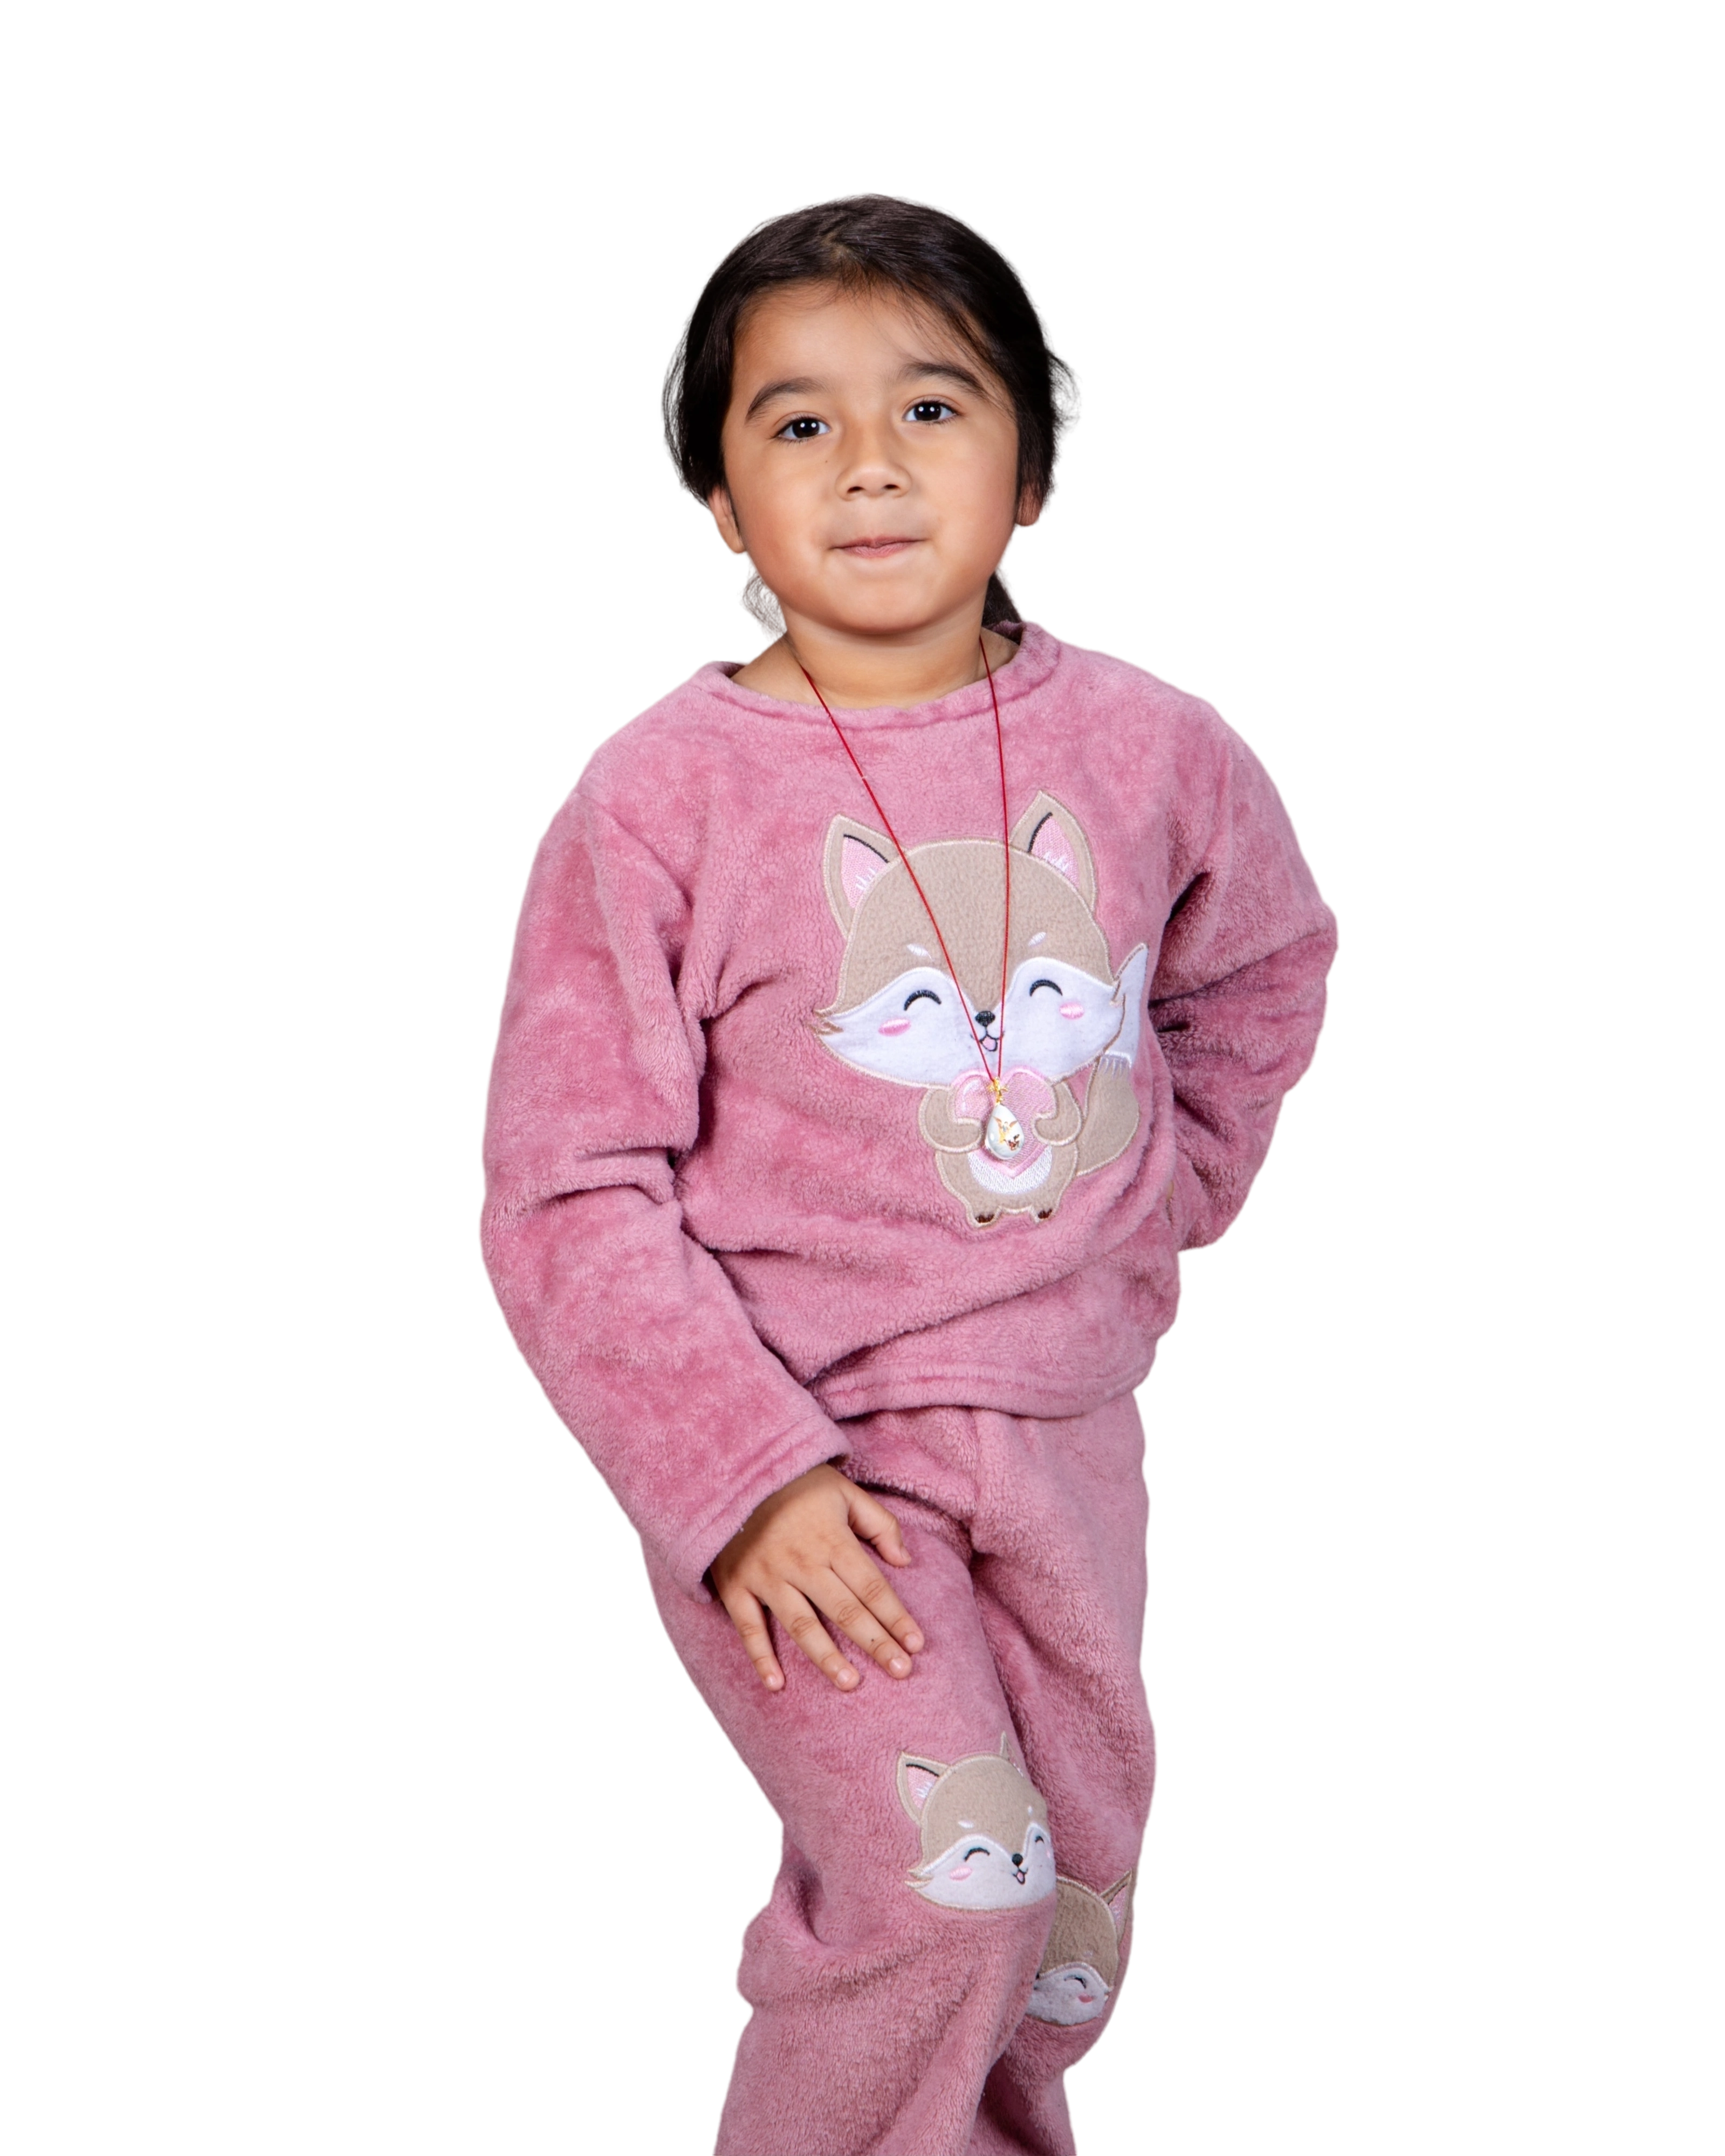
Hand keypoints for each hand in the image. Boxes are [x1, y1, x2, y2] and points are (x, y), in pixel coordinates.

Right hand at [708, 1462, 924, 1693]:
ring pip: (801, 1625)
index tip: (916, 1644)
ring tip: (851, 1684)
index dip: (896, 1616)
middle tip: (901, 1672)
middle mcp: (802, 1562)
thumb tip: (905, 1560)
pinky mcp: (736, 1585)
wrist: (733, 1469)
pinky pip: (748, 1627)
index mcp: (832, 1539)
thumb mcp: (844, 1490)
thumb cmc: (796, 1483)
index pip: (871, 1587)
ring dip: (827, 1658)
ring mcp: (767, 1576)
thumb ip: (878, 1523)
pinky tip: (777, 1685)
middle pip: (845, 1610)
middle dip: (876, 1643)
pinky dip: (760, 1658)